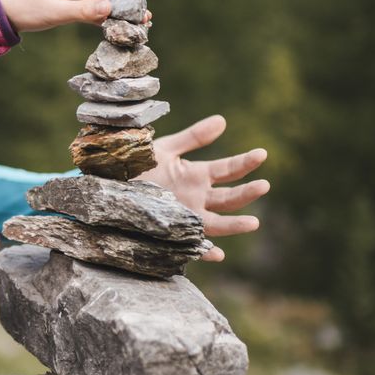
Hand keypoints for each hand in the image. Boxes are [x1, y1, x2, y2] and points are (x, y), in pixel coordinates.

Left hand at [0, 0, 147, 32]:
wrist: (1, 11)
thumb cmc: (24, 8)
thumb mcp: (54, 12)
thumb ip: (82, 11)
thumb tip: (111, 9)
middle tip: (145, 17)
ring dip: (121, 9)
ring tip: (136, 25)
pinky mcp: (68, 5)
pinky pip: (93, 8)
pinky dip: (106, 16)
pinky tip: (116, 28)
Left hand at [136, 115, 268, 261]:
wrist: (111, 189)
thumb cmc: (140, 166)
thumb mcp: (166, 149)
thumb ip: (193, 137)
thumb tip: (223, 120)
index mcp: (197, 176)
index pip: (227, 170)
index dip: (245, 163)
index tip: (261, 154)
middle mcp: (197, 198)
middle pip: (228, 198)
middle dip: (247, 193)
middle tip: (263, 185)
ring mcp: (188, 218)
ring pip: (217, 223)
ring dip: (235, 225)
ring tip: (254, 222)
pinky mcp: (174, 234)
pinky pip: (193, 246)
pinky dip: (205, 252)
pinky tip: (218, 254)